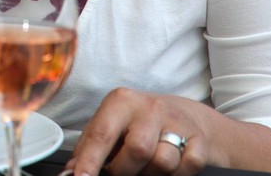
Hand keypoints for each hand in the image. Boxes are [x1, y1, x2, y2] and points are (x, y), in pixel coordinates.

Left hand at [63, 88, 213, 175]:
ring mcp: (177, 121)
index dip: (90, 160)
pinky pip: (186, 167)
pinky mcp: (199, 139)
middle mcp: (150, 107)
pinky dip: (176, 173)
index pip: (102, 134)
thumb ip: (90, 146)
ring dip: (150, 173)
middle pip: (136, 150)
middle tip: (123, 169)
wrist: (185, 114)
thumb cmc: (139, 122)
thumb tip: (71, 171)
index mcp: (121, 101)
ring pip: (161, 162)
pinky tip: (169, 164)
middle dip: (125, 169)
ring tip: (145, 165)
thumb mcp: (112, 124)